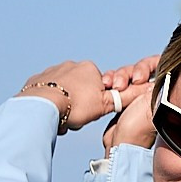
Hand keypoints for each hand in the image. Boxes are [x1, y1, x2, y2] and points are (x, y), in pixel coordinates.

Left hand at [16, 55, 157, 135]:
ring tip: (62, 117)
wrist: (43, 106)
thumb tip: (144, 90)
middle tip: (76, 116)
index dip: (97, 101)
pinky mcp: (36, 81)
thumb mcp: (105, 104)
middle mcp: (70, 65)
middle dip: (80, 103)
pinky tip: (50, 112)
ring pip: (64, 92)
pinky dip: (49, 103)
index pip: (100, 85)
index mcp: (89, 68)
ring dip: (65, 104)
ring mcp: (52, 71)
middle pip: (81, 89)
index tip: (91, 111)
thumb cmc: (75, 106)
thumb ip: (124, 98)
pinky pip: (47, 93)